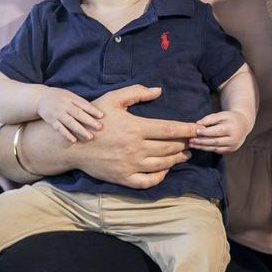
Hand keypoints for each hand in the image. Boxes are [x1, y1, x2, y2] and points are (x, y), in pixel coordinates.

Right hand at [35, 87, 102, 142]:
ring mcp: (57, 113)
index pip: (83, 104)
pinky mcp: (51, 120)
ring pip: (70, 122)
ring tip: (90, 137)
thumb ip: (80, 103)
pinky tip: (74, 140)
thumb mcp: (69, 95)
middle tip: (99, 127)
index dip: (93, 110)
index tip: (102, 116)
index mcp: (71, 98)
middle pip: (78, 114)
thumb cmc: (60, 97)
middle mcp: (64, 105)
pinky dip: (66, 134)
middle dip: (89, 121)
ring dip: (80, 130)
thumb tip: (95, 111)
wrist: (40, 98)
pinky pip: (59, 128)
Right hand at [66, 84, 199, 188]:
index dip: (187, 130)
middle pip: (169, 148)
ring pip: (162, 164)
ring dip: (177, 159)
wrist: (72, 145)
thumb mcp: (113, 99)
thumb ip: (136, 92)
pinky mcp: (123, 178)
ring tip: (184, 154)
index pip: (169, 130)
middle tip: (193, 141)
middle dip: (184, 144)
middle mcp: (135, 148)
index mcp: (135, 128)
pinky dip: (160, 177)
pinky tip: (165, 169)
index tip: (198, 129)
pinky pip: (147, 181)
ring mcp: (130, 165)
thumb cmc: (94, 119)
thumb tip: (159, 90)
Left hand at [190, 110, 252, 152]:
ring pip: (215, 148)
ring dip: (202, 147)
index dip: (205, 132)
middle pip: (215, 142)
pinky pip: (217, 150)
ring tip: (192, 144)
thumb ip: (210, 118)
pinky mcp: (231, 150)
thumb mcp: (222, 114)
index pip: (217, 132)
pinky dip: (208, 148)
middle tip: (190, 140)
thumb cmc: (230, 117)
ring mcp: (233, 146)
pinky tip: (200, 146)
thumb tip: (197, 124)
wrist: (244, 124)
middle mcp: (234, 139)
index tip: (195, 131)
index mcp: (232, 128)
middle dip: (201, 142)